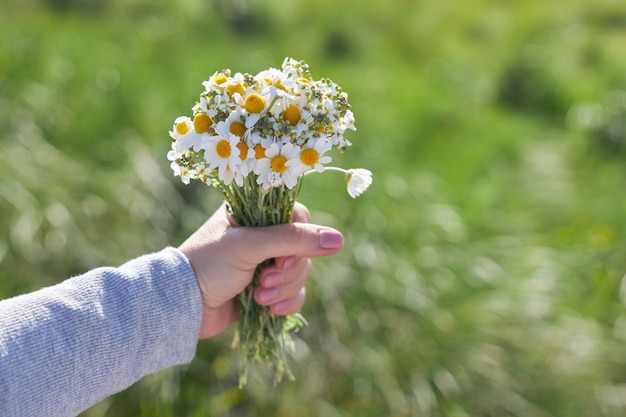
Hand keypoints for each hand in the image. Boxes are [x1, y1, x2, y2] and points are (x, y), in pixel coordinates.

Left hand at [178, 202, 343, 338]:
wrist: (182, 307)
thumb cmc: (209, 265)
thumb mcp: (250, 246)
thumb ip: (293, 239)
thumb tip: (339, 240)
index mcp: (254, 213)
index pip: (297, 215)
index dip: (300, 237)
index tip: (284, 257)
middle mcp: (262, 236)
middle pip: (303, 248)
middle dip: (289, 270)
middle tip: (266, 279)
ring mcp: (265, 263)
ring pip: (301, 273)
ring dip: (285, 288)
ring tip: (260, 296)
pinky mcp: (266, 289)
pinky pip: (294, 294)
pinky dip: (286, 302)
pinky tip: (268, 309)